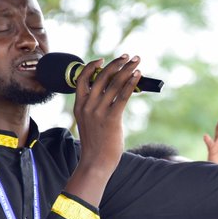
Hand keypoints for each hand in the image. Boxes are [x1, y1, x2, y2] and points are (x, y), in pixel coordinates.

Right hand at [69, 54, 140, 203]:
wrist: (95, 162)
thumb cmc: (96, 143)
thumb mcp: (89, 121)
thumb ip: (95, 107)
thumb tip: (113, 93)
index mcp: (79, 105)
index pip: (82, 78)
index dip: (92, 66)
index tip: (103, 59)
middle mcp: (87, 105)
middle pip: (102, 77)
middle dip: (117, 63)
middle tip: (128, 56)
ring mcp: (98, 111)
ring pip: (114, 83)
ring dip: (128, 70)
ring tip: (137, 62)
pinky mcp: (111, 118)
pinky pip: (123, 95)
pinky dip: (131, 84)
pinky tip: (138, 77)